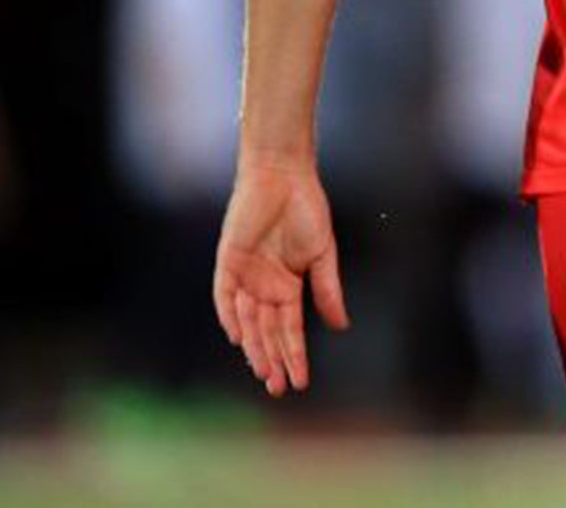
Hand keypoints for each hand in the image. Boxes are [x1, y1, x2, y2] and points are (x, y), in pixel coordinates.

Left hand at [213, 154, 349, 396]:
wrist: (284, 178)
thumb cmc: (306, 212)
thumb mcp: (322, 254)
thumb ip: (328, 290)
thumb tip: (340, 325)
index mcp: (288, 287)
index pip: (289, 330)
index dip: (295, 356)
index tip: (301, 382)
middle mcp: (264, 288)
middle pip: (267, 333)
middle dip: (273, 360)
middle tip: (277, 388)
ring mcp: (245, 277)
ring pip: (247, 322)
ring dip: (254, 347)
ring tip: (263, 372)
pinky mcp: (228, 263)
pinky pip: (225, 296)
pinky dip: (230, 316)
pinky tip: (237, 337)